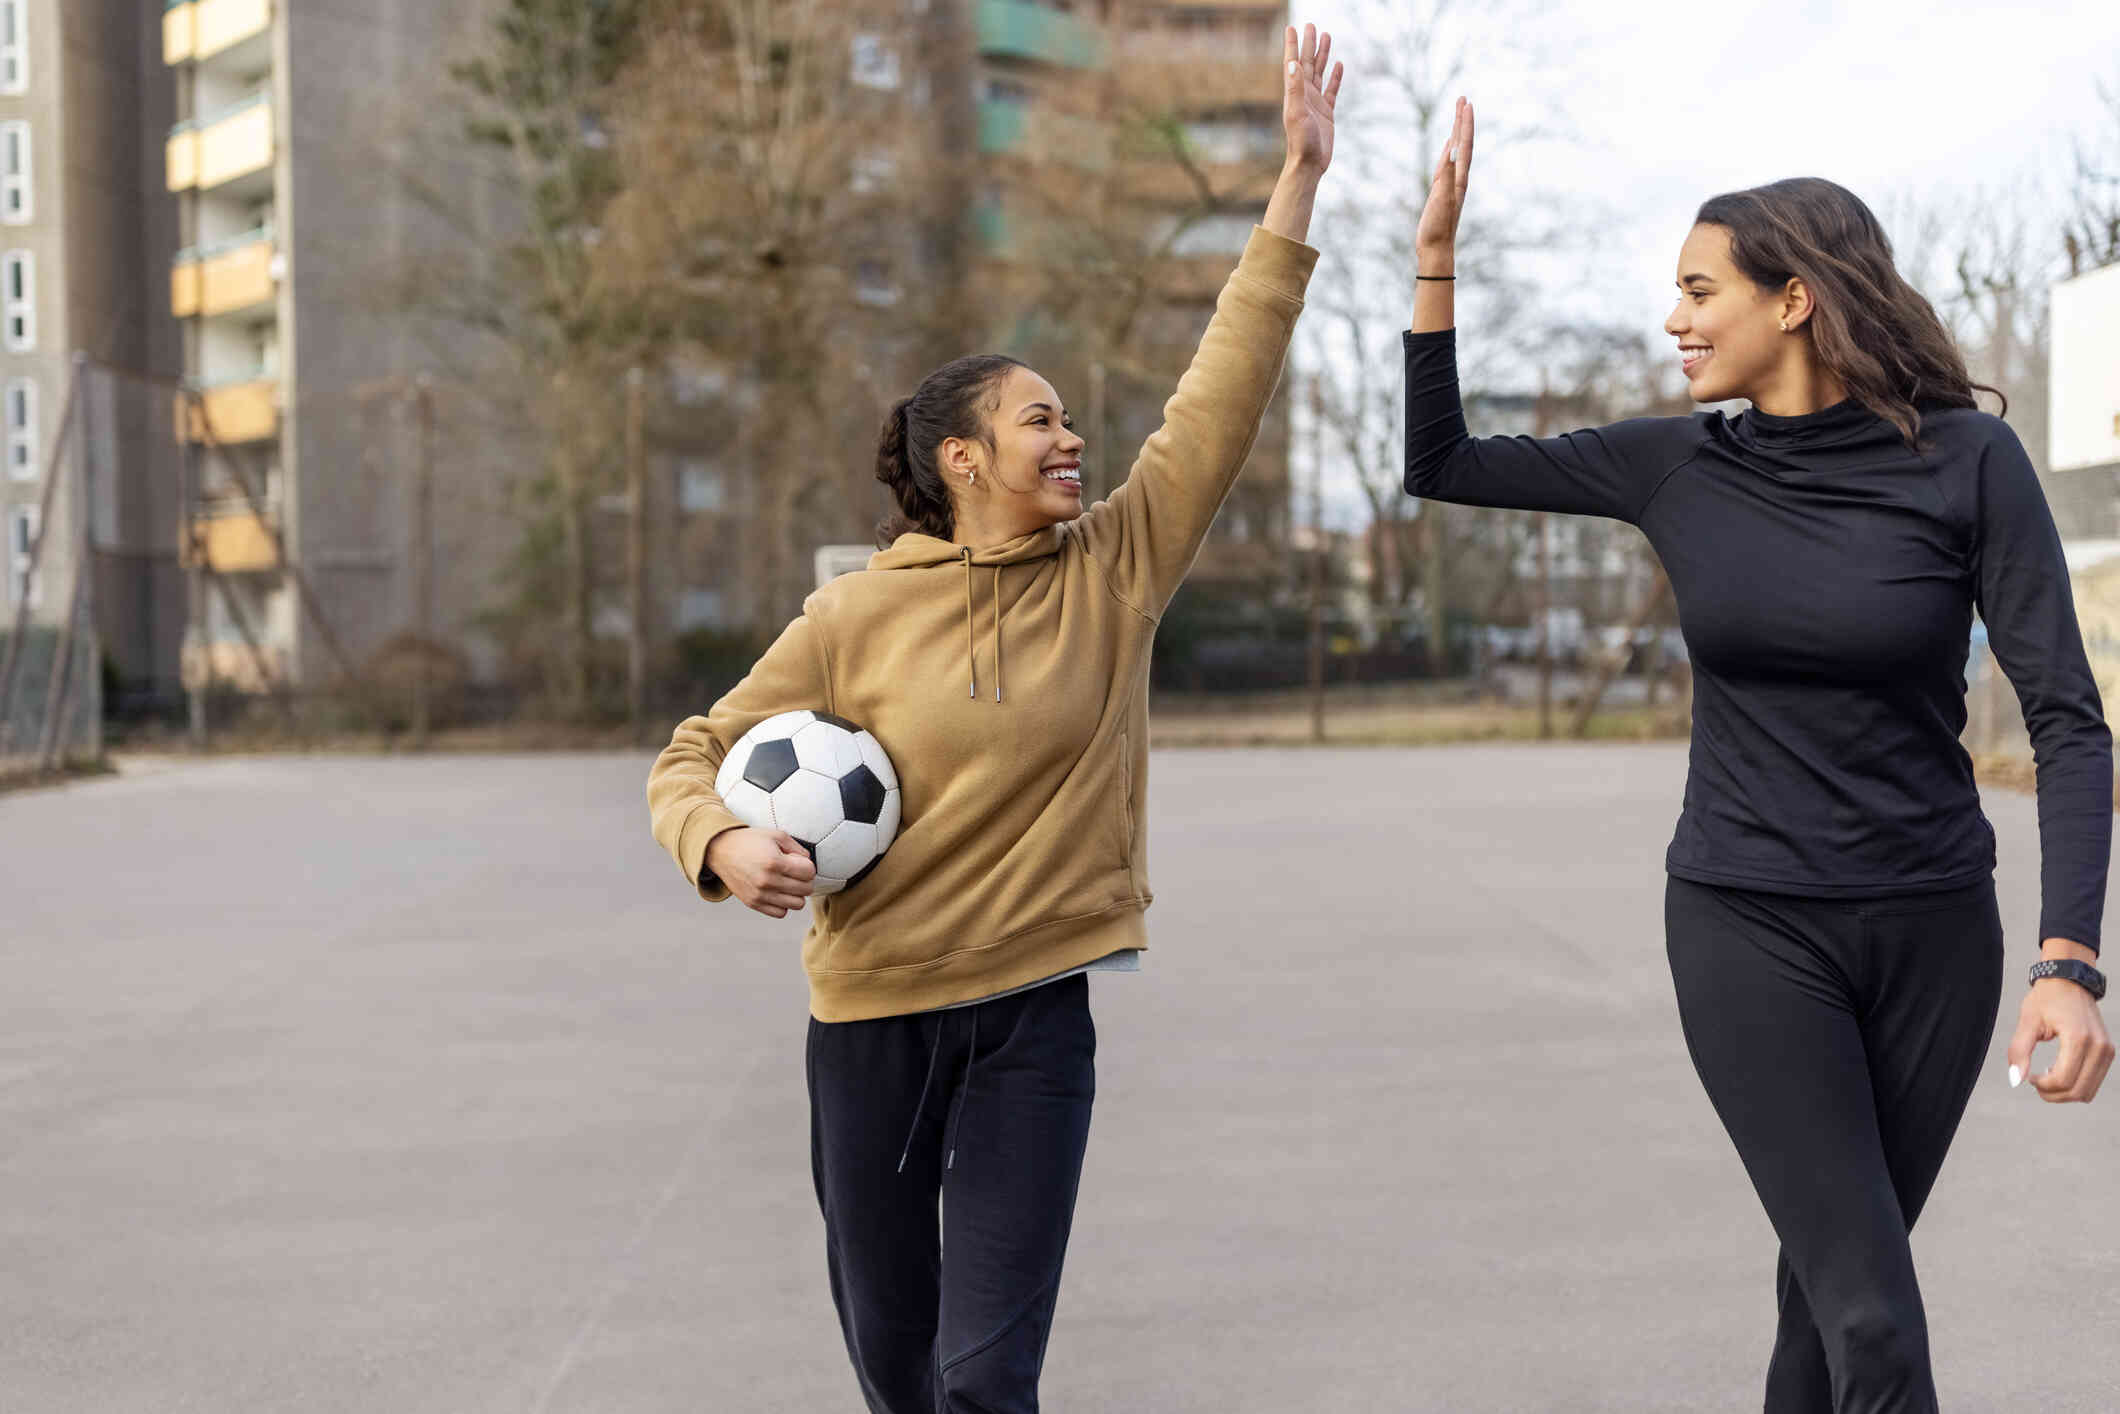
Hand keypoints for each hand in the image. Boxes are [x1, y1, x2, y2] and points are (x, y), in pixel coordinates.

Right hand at [706, 827, 816, 918]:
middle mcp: (767, 881)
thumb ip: (797, 848)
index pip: (809, 872)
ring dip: (797, 894)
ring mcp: (760, 894)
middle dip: (805, 880)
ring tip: (788, 883)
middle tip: (795, 872)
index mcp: (774, 862)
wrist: (721, 851)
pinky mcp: (753, 903)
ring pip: (797, 904)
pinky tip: (778, 892)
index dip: (808, 866)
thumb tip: (810, 863)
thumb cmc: (750, 842)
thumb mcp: (776, 835)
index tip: (799, 862)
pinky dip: (783, 904)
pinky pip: (781, 913)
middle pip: (806, 889)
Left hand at [1281, 23, 1342, 175]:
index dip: (1293, 45)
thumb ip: (1295, 88)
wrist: (1309, 164)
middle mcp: (1304, 95)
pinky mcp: (1327, 112)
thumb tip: (1293, 63)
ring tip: (1326, 36)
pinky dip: (1335, 76)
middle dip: (1310, 44)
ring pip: (1320, 73)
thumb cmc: (1300, 142)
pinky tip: (1338, 64)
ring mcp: (1316, 103)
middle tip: (1312, 25)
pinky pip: (1332, 89)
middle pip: (1308, 63)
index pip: (1293, 63)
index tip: (1292, 28)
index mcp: (1295, 93)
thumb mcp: (1297, 113)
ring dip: (1322, 55)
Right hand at [1415, 96, 1473, 268]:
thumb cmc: (1438, 228)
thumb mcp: (1441, 200)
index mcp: (1459, 179)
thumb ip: (1447, 176)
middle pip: (1462, 144)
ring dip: (1457, 132)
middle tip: (1463, 99)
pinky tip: (1449, 145)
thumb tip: (1452, 151)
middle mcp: (1458, 178)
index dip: (1465, 124)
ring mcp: (1450, 184)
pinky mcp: (1441, 191)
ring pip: (1456, 152)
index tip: (1466, 103)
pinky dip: (1449, 151)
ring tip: (1458, 115)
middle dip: (1462, 121)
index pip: (1465, 145)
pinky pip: (1447, 164)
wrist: (1436, 250)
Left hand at [2006, 942, 2113, 1102]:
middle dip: (2053, 1095)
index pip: (2063, 1080)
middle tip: (2035, 1082)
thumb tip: (2016, 1080)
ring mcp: (2107, 1051)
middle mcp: (2099, 1047)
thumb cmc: (2046, 998)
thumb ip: (2019, 1050)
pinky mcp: (2108, 1053)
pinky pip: (2094, 1082)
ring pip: (2088, 1091)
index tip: (2030, 1077)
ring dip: (2065, 1093)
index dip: (2043, 1087)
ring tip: (2046, 1076)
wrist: (2069, 981)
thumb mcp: (2027, 1021)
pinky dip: (2076, 1084)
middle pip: (2078, 1091)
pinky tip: (2059, 1071)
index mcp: (2078, 1038)